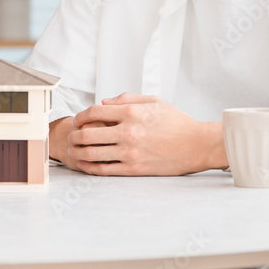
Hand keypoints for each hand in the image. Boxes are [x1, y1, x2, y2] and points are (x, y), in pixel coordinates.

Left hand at [66, 93, 226, 175]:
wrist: (197, 145)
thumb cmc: (177, 122)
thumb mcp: (153, 101)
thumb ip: (126, 99)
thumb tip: (103, 103)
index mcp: (132, 112)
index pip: (94, 112)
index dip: (80, 116)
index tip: (77, 120)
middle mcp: (128, 132)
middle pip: (88, 134)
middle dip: (74, 135)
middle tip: (71, 137)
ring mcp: (130, 152)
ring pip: (92, 154)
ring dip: (77, 152)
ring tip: (73, 151)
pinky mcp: (134, 169)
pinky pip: (105, 170)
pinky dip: (90, 167)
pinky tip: (84, 165)